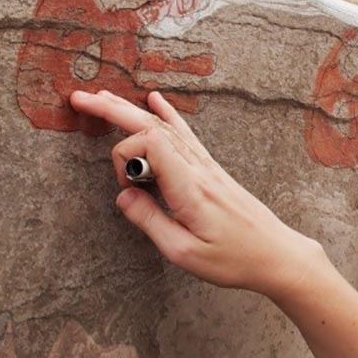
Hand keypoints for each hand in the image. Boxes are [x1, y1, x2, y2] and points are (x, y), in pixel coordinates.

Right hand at [70, 89, 323, 296]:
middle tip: (80, 98)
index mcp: (190, 188)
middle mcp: (200, 169)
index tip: (125, 187)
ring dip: (132, 110)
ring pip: (166, 127)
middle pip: (153, 125)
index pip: (151, 143)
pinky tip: (155, 100)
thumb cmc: (234, 259)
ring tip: (103, 97)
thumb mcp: (184, 252)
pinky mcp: (212, 170)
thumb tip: (122, 196)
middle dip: (114, 110)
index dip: (125, 155)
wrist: (277, 254)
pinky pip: (185, 135)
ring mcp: (208, 166)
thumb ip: (150, 221)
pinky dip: (167, 115)